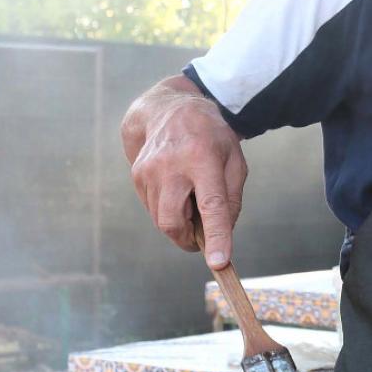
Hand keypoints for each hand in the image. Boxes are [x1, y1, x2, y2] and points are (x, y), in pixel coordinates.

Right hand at [122, 77, 247, 268]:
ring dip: (179, 221)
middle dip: (187, 239)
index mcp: (203, 158)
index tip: (218, 261)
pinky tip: (176, 188)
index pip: (211, 204)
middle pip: (173, 220)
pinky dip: (168, 210)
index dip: (216, 235)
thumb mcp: (234, 160)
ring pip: (162, 220)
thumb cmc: (211, 138)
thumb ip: (231, 199)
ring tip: (190, 195)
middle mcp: (171, 164)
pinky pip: (153, 209)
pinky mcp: (137, 176)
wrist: (170, 110)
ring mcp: (149, 170)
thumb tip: (220, 235)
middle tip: (201, 235)